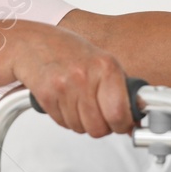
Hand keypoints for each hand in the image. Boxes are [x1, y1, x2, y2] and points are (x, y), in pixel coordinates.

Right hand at [11, 24, 137, 136]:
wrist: (32, 43)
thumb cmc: (68, 51)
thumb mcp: (102, 61)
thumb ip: (121, 87)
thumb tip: (137, 112)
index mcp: (105, 66)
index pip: (120, 113)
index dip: (124, 125)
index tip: (124, 125)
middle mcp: (85, 76)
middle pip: (99, 128)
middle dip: (101, 127)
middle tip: (100, 116)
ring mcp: (64, 87)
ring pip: (81, 128)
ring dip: (82, 122)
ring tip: (79, 102)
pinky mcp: (46, 97)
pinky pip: (63, 123)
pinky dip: (66, 118)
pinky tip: (65, 101)